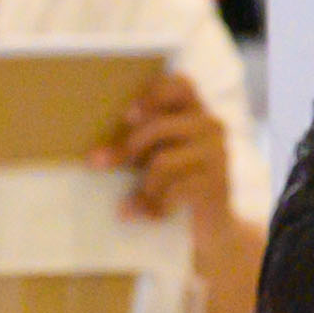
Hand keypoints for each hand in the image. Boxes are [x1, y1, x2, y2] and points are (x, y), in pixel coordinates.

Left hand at [101, 70, 229, 223]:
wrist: (213, 227)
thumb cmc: (177, 186)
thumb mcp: (157, 159)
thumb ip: (138, 145)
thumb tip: (95, 157)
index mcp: (196, 113)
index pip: (180, 84)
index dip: (153, 95)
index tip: (127, 117)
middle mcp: (211, 127)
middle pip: (157, 127)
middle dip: (126, 150)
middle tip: (100, 164)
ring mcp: (217, 154)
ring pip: (162, 162)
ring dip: (143, 188)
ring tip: (131, 206)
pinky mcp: (218, 183)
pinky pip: (174, 190)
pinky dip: (155, 206)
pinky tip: (151, 217)